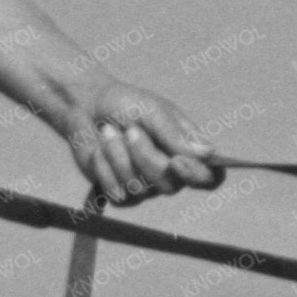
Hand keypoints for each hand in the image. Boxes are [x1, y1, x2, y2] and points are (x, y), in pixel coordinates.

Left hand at [51, 74, 222, 207]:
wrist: (86, 105)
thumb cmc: (126, 103)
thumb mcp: (151, 110)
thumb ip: (175, 134)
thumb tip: (208, 154)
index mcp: (188, 151)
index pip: (210, 178)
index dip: (197, 176)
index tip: (176, 161)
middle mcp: (171, 174)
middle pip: (170, 185)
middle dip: (145, 156)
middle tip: (130, 130)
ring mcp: (146, 187)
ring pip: (139, 189)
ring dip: (119, 157)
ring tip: (108, 131)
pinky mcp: (120, 193)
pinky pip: (116, 193)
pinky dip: (104, 168)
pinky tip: (99, 149)